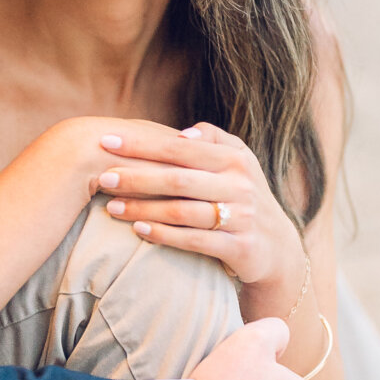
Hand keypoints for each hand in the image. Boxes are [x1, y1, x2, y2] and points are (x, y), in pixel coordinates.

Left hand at [97, 120, 304, 297]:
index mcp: (235, 159)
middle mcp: (240, 185)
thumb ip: (212, 139)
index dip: (142, 144)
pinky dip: (164, 235)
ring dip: (143, 209)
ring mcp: (241, 217)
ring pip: (182, 211)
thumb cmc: (242, 195)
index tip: (106, 141)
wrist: (276, 246)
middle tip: (103, 177)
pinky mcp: (240, 248)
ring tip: (111, 207)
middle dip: (136, 177)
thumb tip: (182, 131)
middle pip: (177, 179)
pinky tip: (138, 231)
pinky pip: (194, 240)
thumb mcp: (237, 161)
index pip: (180, 148)